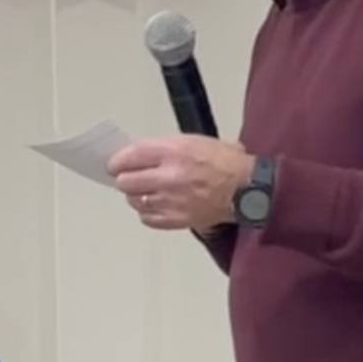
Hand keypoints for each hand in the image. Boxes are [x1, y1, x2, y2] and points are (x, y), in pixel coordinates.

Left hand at [106, 135, 254, 231]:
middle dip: (126, 179)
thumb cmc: (224, 161)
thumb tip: (138, 155)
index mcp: (173, 151)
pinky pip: (147, 218)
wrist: (247, 188)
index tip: (115, 165)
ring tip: (147, 192)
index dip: (116, 162)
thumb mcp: (194, 141)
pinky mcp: (175, 220)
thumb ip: (164, 147)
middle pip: (125, 181)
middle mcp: (168, 176)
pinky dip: (148, 212)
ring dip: (137, 196)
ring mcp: (170, 201)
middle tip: (132, 178)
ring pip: (134, 200)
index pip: (128, 156)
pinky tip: (157, 205)